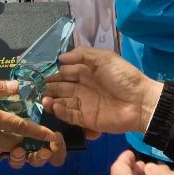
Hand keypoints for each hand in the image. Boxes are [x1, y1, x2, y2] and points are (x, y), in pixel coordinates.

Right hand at [44, 47, 162, 135]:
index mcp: (87, 71)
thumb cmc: (123, 77)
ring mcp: (84, 103)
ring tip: (42, 98)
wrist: (140, 102)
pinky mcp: (86, 119)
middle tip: (33, 87)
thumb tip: (60, 58)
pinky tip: (52, 106)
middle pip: (61, 86)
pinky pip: (69, 115)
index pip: (65, 71)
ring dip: (50, 99)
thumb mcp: (105, 58)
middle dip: (48, 85)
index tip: (37, 72)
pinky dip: (59, 111)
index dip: (52, 71)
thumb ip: (82, 55)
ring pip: (62, 101)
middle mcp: (83, 87)